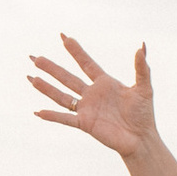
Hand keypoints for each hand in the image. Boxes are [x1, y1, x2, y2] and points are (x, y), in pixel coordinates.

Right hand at [29, 33, 156, 159]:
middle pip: (67, 78)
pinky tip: (38, 112)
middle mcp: (92, 94)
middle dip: (51, 68)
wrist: (141, 138)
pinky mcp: (85, 124)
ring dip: (46, 88)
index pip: (86, 63)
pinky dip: (52, 116)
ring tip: (31, 78)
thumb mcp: (144, 87)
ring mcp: (86, 109)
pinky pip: (65, 119)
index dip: (75, 51)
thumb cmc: (144, 114)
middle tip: (35, 57)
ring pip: (62, 96)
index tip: (63, 37)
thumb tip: (142, 46)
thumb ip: (142, 67)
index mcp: (104, 83)